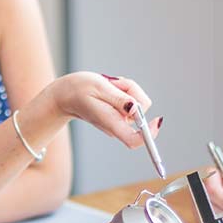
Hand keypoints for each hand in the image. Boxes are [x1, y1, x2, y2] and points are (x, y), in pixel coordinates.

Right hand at [47, 72, 162, 147]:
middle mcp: (117, 125)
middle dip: (133, 92)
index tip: (157, 120)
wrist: (64, 94)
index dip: (150, 133)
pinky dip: (124, 90)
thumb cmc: (78, 89)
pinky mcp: (119, 113)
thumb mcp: (99, 87)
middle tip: (114, 83)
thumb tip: (137, 109)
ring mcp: (118, 120)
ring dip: (127, 89)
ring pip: (137, 103)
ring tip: (109, 85)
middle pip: (141, 112)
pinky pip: (131, 100)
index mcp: (111, 122)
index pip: (135, 139)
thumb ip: (119, 99)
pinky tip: (110, 87)